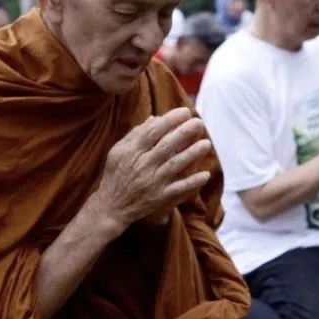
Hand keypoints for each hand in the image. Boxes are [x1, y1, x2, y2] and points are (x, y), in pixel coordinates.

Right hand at [92, 108, 212, 230]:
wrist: (112, 207)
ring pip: (175, 165)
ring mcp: (152, 182)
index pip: (153, 132)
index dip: (170, 120)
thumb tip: (155, 118)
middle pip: (166, 146)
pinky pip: (178, 189)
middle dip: (184, 133)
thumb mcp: (118, 151)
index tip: (185, 112)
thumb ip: (135, 134)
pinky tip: (206, 174)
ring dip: (192, 154)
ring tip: (206, 143)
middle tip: (199, 122)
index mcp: (131, 152)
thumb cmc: (115, 174)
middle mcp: (143, 166)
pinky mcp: (159, 198)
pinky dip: (192, 182)